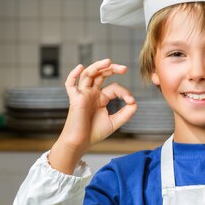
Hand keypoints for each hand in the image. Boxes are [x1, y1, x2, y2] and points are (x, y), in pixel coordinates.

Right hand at [49, 59, 136, 173]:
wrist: (80, 143)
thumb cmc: (94, 133)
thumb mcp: (115, 122)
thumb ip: (126, 113)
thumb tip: (134, 102)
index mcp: (101, 98)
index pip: (114, 87)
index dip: (124, 92)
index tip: (131, 101)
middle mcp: (92, 93)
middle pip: (100, 75)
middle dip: (112, 69)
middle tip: (124, 68)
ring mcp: (83, 94)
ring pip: (88, 75)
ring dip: (97, 66)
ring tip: (108, 61)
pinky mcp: (74, 99)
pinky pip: (70, 84)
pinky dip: (73, 75)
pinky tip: (80, 67)